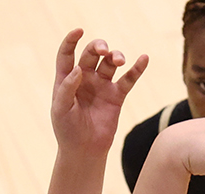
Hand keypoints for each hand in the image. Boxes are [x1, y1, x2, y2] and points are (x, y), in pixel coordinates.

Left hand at [50, 30, 147, 155]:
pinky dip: (137, 69)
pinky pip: (128, 79)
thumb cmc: (67, 130)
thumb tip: (78, 68)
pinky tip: (144, 58)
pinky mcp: (117, 96)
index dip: (71, 41)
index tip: (78, 31)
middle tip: (104, 51)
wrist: (84, 151)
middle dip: (98, 47)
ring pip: (111, 63)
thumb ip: (67, 88)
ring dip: (116, 57)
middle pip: (92, 54)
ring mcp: (102, 85)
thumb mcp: (61, 109)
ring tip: (119, 61)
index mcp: (67, 78)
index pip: (67, 54)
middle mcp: (85, 78)